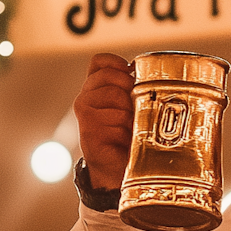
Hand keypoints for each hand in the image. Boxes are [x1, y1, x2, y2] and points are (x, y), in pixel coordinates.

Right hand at [74, 53, 133, 187]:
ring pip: (116, 95)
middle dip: (129, 89)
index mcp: (96, 88)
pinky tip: (124, 140)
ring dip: (130, 113)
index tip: (130, 71)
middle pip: (110, 76)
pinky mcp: (88, 129)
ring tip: (130, 128)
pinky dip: (126, 130)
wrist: (117, 169)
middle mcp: (85, 97)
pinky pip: (116, 118)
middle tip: (134, 110)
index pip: (99, 62)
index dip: (116, 63)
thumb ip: (134, 88)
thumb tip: (146, 72)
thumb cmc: (129, 135)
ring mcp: (84, 112)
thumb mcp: (133, 107)